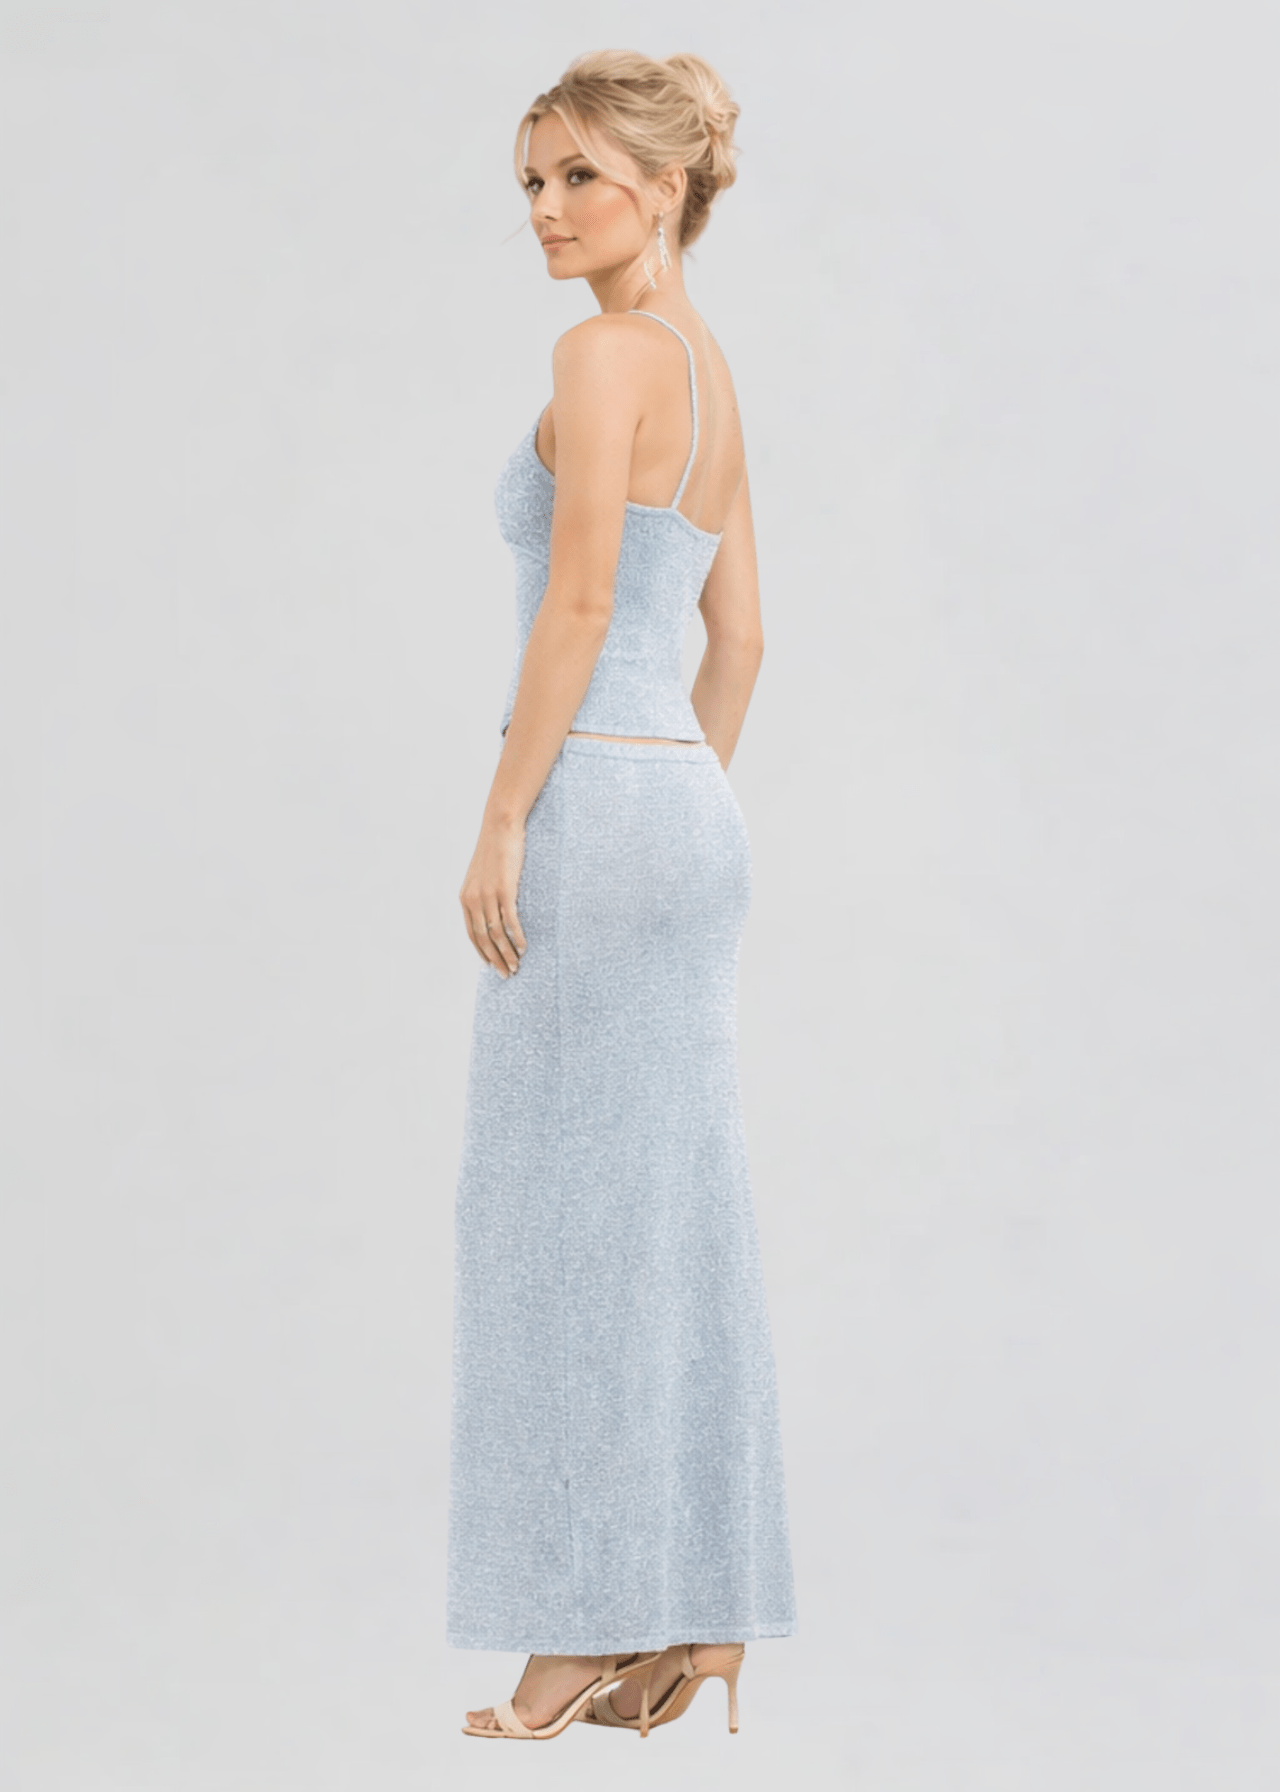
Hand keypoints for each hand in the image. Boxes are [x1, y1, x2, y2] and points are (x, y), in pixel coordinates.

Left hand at [459, 816, 527, 977]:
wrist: (500, 826)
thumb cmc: (496, 849)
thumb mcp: (483, 874)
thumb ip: (484, 893)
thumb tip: (494, 910)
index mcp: (466, 897)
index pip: (471, 933)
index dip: (482, 952)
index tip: (492, 966)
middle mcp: (473, 899)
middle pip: (483, 938)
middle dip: (495, 959)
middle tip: (507, 974)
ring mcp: (488, 895)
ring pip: (496, 933)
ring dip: (507, 953)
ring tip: (516, 966)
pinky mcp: (504, 890)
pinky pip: (509, 921)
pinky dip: (516, 937)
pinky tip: (523, 947)